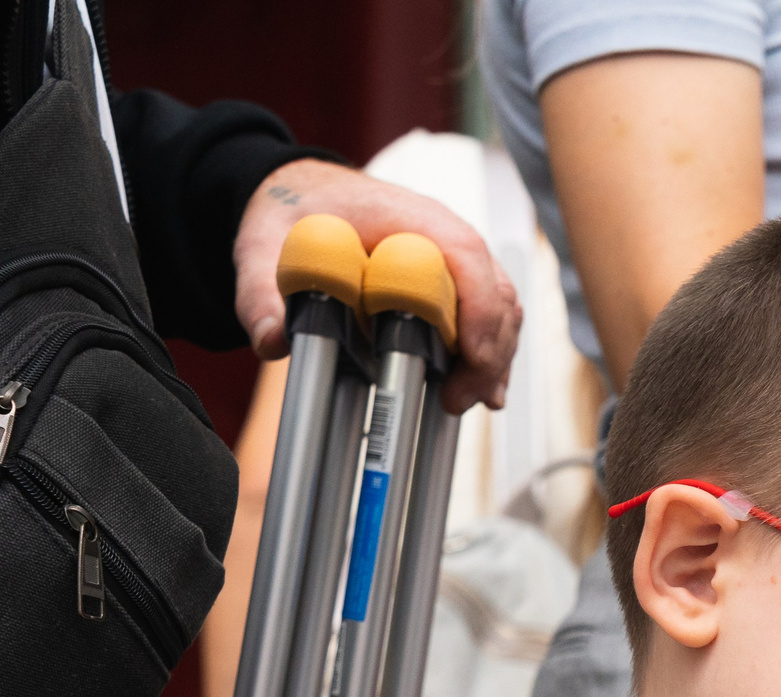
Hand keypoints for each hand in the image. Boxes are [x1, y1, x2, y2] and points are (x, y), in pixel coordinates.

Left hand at [233, 158, 522, 414]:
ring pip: (503, 311)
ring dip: (494, 360)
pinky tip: (480, 389)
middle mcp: (448, 237)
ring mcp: (458, 261)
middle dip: (489, 354)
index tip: (469, 359)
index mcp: (413, 218)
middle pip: (497, 295)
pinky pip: (491, 317)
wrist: (307, 193)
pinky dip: (490, 354)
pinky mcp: (457, 282)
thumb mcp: (264, 245)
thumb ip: (260, 292)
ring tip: (469, 402)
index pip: (469, 260)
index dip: (479, 311)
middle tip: (456, 400)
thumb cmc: (299, 211)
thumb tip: (275, 342)